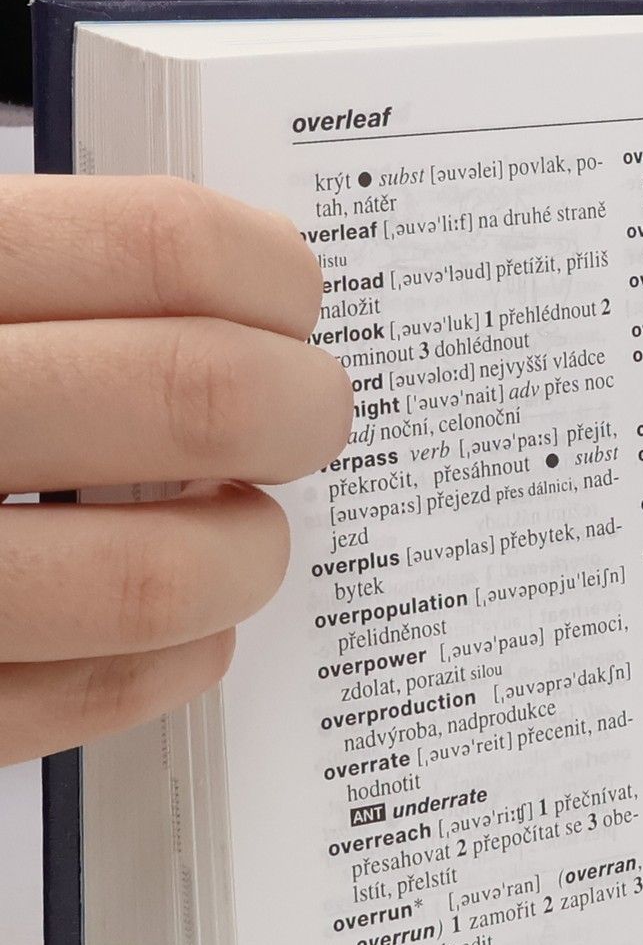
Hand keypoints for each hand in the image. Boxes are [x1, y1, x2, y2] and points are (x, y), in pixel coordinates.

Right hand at [0, 177, 349, 764]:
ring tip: (248, 532)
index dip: (271, 274)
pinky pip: (76, 698)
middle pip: (194, 398)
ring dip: (249, 554)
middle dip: (300, 410)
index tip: (294, 296)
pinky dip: (171, 664)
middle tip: (311, 414)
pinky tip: (186, 632)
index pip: (162, 246)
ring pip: (156, 577)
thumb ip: (19, 266)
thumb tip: (226, 271)